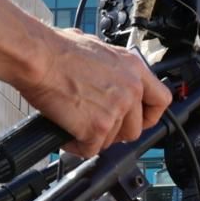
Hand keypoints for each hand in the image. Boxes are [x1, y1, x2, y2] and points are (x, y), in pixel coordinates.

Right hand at [14, 29, 172, 157]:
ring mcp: (117, 110)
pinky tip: (66, 134)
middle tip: (97, 126)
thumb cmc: (57, 50)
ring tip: (76, 126)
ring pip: (112, 141)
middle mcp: (131, 89)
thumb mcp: (98, 50)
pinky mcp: (98, 127)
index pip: (161, 100)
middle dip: (116, 132)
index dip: (150, 115)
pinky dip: (76, 146)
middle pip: (136, 128)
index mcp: (134, 69)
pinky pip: (91, 150)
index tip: (139, 120)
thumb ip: (112, 69)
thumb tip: (107, 74)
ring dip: (94, 138)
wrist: (38, 57)